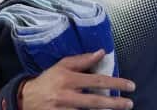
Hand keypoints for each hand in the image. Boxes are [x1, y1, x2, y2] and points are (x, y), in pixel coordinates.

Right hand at [19, 51, 135, 108]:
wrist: (26, 98)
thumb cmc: (48, 80)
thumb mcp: (61, 66)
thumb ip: (81, 60)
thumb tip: (101, 53)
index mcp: (67, 79)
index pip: (96, 80)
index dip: (116, 83)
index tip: (131, 86)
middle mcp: (65, 95)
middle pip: (95, 100)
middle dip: (115, 103)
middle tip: (129, 103)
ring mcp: (62, 109)